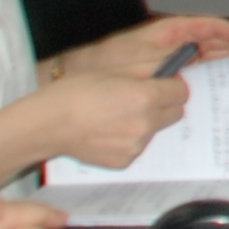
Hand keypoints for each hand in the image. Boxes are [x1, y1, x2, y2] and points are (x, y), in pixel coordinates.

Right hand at [28, 64, 190, 168]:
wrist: (46, 124)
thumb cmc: (74, 93)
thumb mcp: (113, 70)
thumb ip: (147, 68)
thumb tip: (171, 67)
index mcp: (145, 98)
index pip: (182, 92)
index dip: (172, 86)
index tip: (162, 84)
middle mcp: (144, 124)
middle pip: (175, 113)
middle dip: (163, 104)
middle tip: (138, 98)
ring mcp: (135, 146)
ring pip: (155, 130)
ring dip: (145, 122)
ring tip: (115, 115)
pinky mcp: (124, 161)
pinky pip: (138, 146)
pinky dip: (129, 139)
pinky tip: (107, 131)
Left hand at [73, 14, 228, 80]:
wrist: (77, 81)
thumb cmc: (104, 63)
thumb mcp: (141, 59)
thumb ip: (173, 63)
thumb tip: (198, 73)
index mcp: (170, 33)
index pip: (211, 29)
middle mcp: (172, 47)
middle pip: (214, 46)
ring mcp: (170, 64)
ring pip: (207, 63)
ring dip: (228, 68)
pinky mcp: (164, 81)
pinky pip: (192, 80)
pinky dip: (208, 84)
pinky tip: (218, 93)